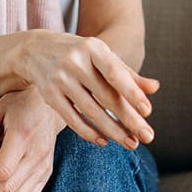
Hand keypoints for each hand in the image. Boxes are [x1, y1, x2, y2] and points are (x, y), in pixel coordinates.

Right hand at [16, 31, 159, 149]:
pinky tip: (105, 141)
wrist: (36, 49)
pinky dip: (89, 132)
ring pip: (90, 111)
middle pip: (106, 96)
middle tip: (148, 136)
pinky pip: (71, 119)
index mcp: (93, 48)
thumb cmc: (80, 54)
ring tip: (131, 143)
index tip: (148, 111)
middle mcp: (76, 62)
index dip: (132, 93)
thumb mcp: (103, 56)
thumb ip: (128, 74)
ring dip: (113, 130)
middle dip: (129, 119)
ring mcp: (60, 79)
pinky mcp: (49, 95)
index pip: (116, 73)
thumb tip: (155, 88)